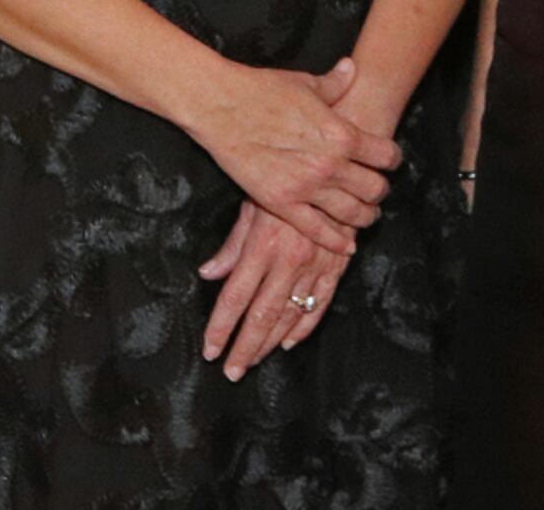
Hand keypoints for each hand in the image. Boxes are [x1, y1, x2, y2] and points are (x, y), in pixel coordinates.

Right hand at [183, 56, 397, 259]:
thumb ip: (335, 83)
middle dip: (380, 191)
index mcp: (342, 134)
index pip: (386, 156)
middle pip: (375, 189)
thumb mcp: (306, 83)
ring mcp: (306, 187)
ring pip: (352, 214)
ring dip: (365, 217)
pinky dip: (336, 241)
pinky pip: (317, 230)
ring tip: (366, 216)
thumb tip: (352, 68)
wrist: (221, 106)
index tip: (389, 162)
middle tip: (377, 191)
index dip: (392, 160)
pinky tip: (346, 245)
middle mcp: (330, 165)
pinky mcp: (281, 203)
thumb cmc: (263, 90)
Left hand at [197, 202, 341, 378]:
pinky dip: (304, 328)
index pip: (235, 299)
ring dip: (269, 344)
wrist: (333, 172)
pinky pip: (319, 306)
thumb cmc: (285, 185)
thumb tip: (208, 273)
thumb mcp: (252, 206)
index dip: (221, 329)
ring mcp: (314, 268)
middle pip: (261, 317)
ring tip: (253, 360)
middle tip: (231, 371)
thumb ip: (232, 246)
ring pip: (288, 317)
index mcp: (262, 247)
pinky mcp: (335, 268)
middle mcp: (287, 262)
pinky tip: (289, 342)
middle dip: (244, 348)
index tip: (211, 350)